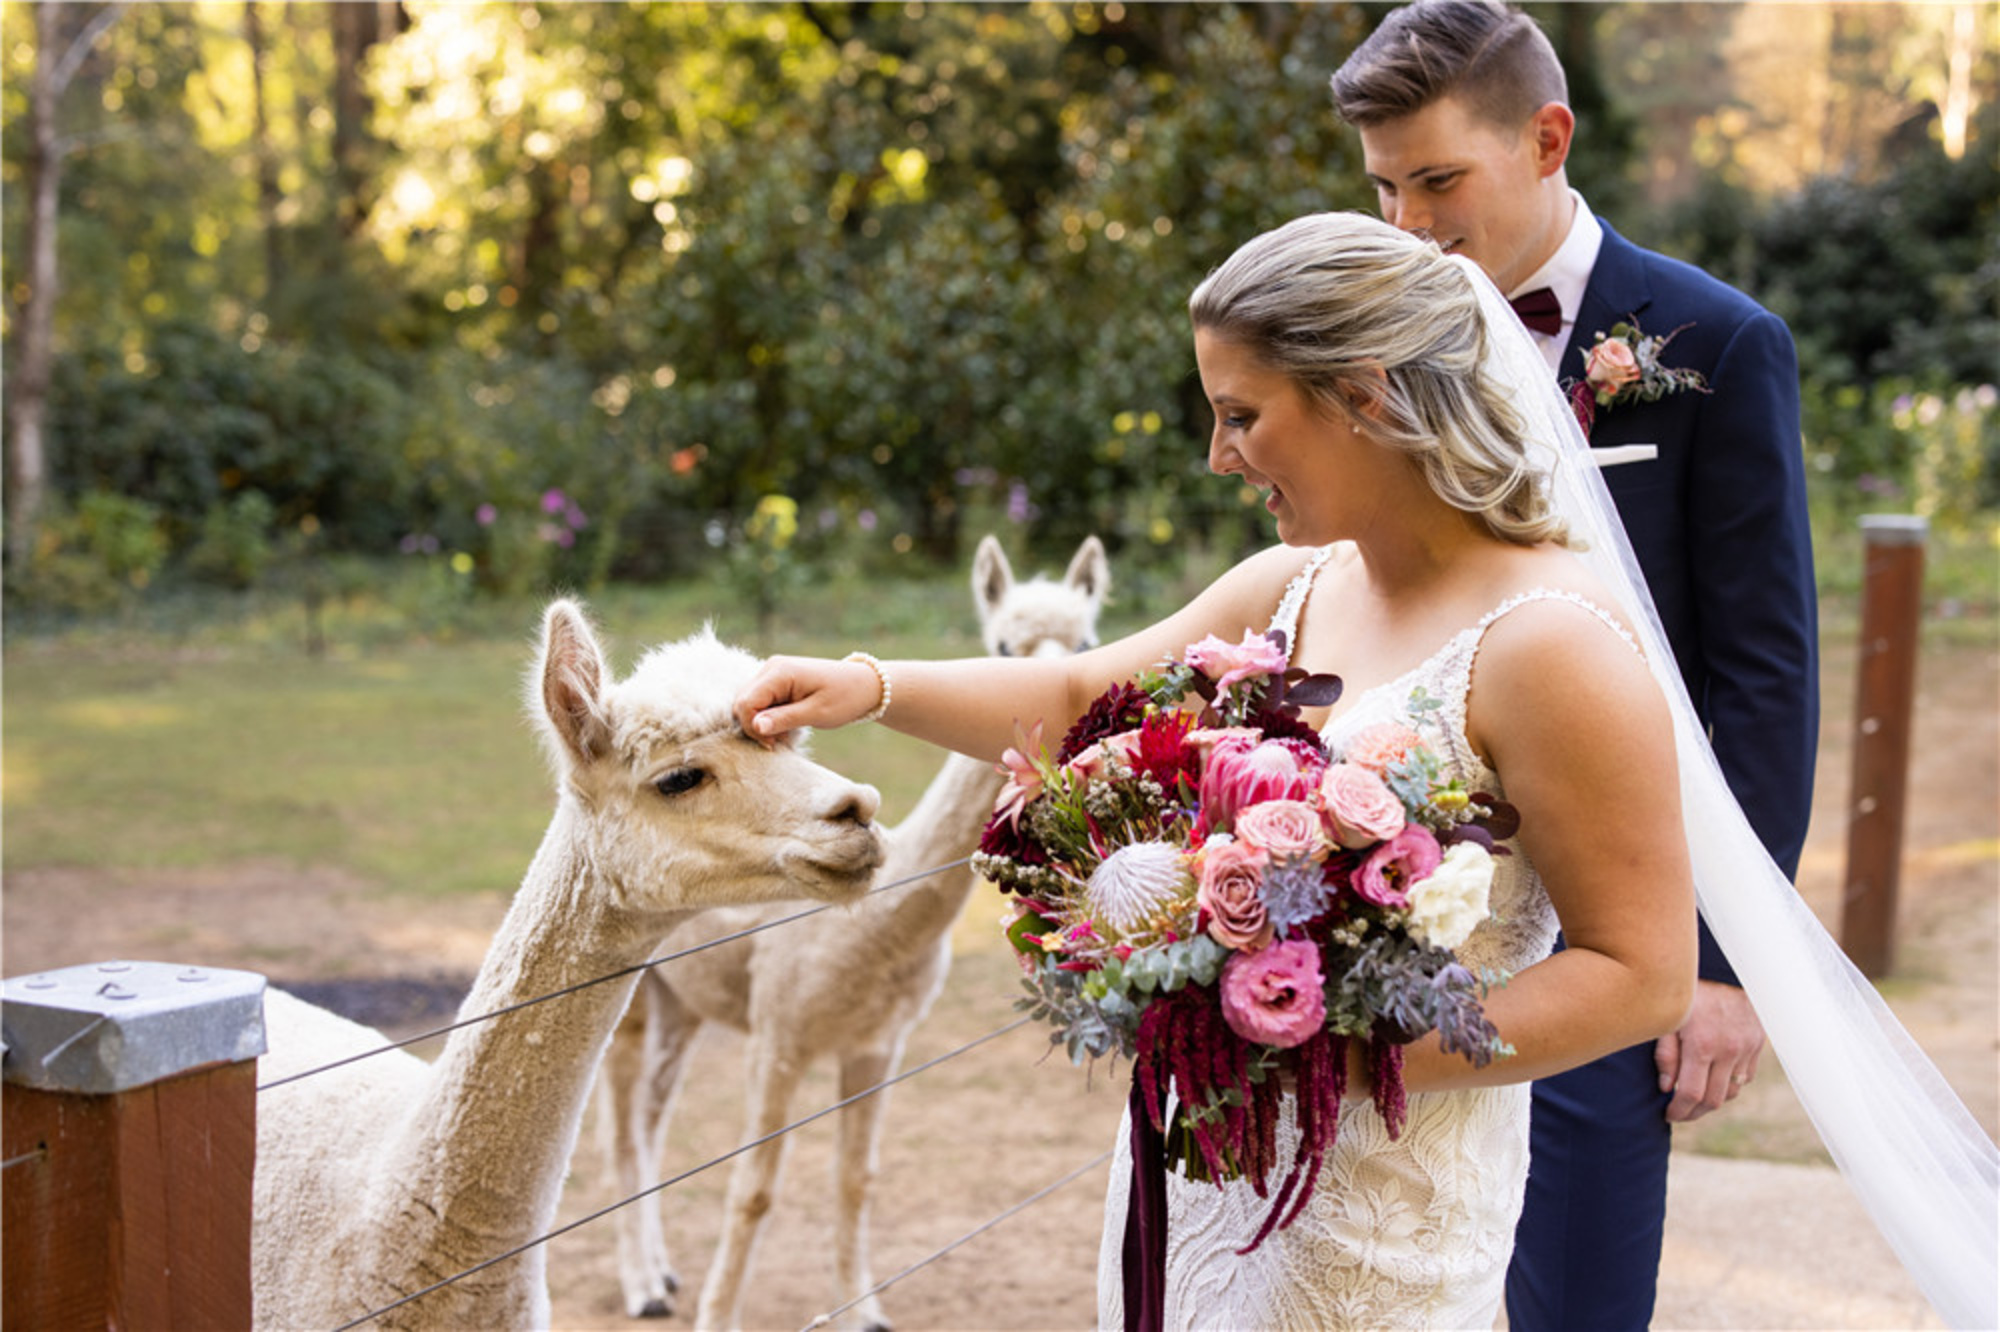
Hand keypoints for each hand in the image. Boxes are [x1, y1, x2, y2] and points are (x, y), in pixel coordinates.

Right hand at [733, 655, 881, 742]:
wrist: (864, 685)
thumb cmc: (845, 698)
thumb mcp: (816, 713)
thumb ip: (783, 719)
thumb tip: (754, 726)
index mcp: (780, 672)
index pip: (745, 703)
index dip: (752, 727)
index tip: (773, 743)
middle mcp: (771, 667)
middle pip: (742, 702)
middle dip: (755, 726)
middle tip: (780, 741)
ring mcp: (773, 672)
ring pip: (749, 703)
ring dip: (761, 722)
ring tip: (786, 733)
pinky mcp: (777, 680)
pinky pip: (760, 701)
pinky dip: (768, 717)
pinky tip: (786, 725)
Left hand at [1654, 979, 1764, 1122]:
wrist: (1726, 965)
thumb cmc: (1690, 989)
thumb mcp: (1669, 1016)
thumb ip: (1666, 1054)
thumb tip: (1666, 1087)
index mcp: (1702, 1044)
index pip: (1691, 1094)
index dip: (1678, 1110)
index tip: (1668, 1114)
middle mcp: (1728, 1051)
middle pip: (1714, 1100)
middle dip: (1694, 1112)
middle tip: (1679, 1112)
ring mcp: (1746, 1049)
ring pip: (1731, 1092)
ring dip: (1713, 1099)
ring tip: (1694, 1096)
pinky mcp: (1757, 1044)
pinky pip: (1745, 1077)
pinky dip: (1729, 1083)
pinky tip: (1714, 1077)